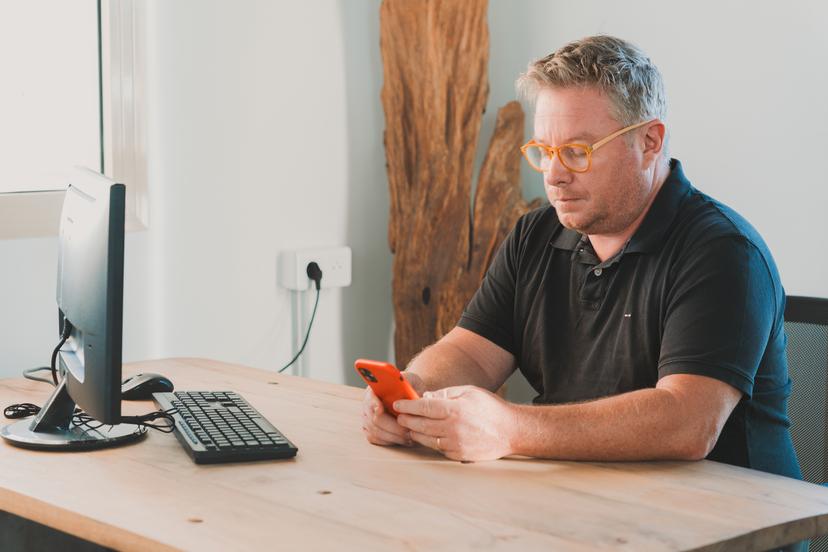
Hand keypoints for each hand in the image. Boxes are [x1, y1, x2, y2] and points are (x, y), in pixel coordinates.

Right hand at [361, 371, 425, 446]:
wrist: (409, 393)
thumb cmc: (411, 386)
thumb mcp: (411, 381)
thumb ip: (407, 386)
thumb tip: (409, 396)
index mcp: (374, 388)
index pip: (370, 397)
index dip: (373, 404)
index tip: (380, 409)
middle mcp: (367, 403)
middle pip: (373, 419)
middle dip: (392, 427)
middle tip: (407, 431)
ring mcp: (366, 416)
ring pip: (374, 431)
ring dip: (392, 436)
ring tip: (408, 438)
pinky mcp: (369, 428)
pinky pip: (374, 438)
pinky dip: (388, 441)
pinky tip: (401, 440)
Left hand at [394, 386, 516, 461]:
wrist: (511, 431)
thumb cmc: (490, 408)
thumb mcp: (469, 392)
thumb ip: (445, 394)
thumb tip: (425, 397)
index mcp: (455, 410)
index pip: (424, 407)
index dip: (408, 406)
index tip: (398, 405)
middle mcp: (453, 428)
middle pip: (421, 425)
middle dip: (407, 420)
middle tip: (400, 416)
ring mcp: (455, 444)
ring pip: (426, 439)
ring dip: (414, 432)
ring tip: (408, 426)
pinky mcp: (458, 455)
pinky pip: (437, 448)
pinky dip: (429, 442)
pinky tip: (424, 436)